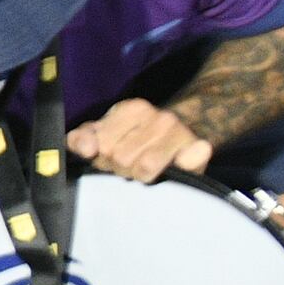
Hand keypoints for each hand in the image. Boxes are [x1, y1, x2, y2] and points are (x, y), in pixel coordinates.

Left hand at [67, 97, 212, 181]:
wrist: (186, 135)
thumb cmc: (136, 139)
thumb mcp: (104, 134)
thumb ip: (83, 139)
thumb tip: (86, 148)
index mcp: (132, 109)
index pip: (103, 146)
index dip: (102, 158)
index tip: (110, 157)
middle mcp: (159, 117)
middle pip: (122, 159)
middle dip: (121, 169)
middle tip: (131, 165)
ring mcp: (181, 131)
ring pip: (146, 167)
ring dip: (142, 176)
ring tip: (145, 169)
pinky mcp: (201, 148)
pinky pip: (187, 164)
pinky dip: (181, 168)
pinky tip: (175, 167)